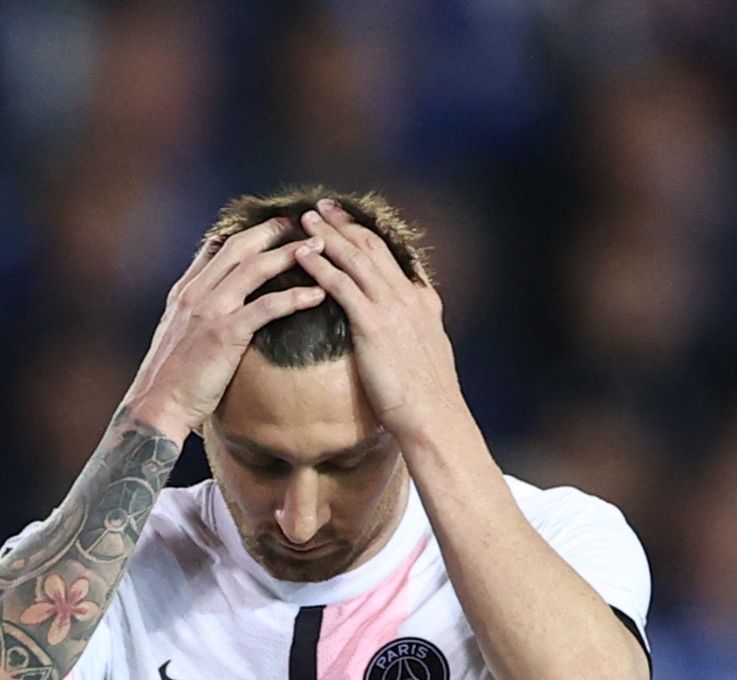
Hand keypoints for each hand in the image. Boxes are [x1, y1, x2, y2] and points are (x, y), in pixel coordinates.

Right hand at [124, 218, 327, 438]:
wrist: (156, 405)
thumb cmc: (169, 378)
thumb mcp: (174, 333)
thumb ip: (192, 310)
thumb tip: (213, 299)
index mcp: (185, 292)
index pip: (217, 248)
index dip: (248, 233)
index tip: (272, 226)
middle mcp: (196, 293)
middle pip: (239, 247)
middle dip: (273, 231)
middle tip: (301, 223)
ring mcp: (210, 311)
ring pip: (255, 268)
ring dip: (290, 253)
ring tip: (318, 247)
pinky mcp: (225, 333)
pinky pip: (267, 307)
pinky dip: (295, 296)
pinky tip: (318, 294)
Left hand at [292, 199, 463, 439]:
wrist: (434, 416)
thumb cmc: (425, 396)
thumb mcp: (425, 352)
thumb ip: (413, 329)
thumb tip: (400, 325)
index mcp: (423, 300)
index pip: (392, 256)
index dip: (367, 234)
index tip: (348, 220)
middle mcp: (409, 296)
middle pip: (372, 247)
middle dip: (345, 224)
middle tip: (321, 206)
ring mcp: (393, 307)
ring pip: (355, 259)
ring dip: (328, 235)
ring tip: (305, 219)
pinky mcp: (374, 324)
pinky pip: (341, 286)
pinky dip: (320, 266)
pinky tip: (301, 254)